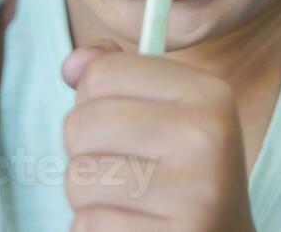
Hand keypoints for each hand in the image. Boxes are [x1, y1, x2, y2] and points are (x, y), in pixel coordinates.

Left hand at [61, 42, 255, 231]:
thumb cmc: (182, 174)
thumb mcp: (165, 114)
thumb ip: (116, 77)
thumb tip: (72, 65)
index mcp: (209, 94)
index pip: (103, 73)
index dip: (93, 100)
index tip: (121, 123)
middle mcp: (205, 138)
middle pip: (82, 124)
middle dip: (85, 151)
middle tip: (121, 169)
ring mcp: (193, 195)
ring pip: (78, 178)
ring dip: (88, 196)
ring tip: (128, 200)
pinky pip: (88, 225)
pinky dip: (97, 229)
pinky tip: (133, 227)